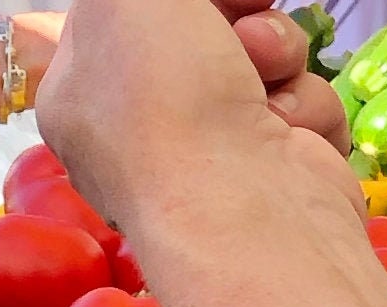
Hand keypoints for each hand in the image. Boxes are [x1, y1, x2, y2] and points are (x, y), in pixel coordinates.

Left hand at [36, 0, 350, 246]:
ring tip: (268, 78)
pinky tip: (290, 134)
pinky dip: (306, 112)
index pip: (128, 19)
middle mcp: (140, 134)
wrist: (238, 206)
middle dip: (237, 14)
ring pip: (262, 67)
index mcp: (80, 95)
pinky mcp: (274, 182)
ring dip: (279, 54)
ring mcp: (211, 161)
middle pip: (203, 36)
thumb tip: (171, 10)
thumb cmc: (164, 96)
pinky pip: (301, 114)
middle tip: (249, 14)